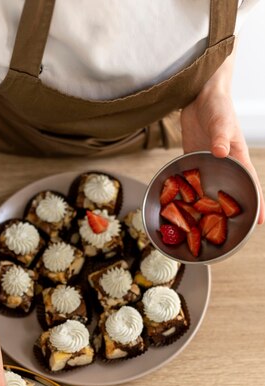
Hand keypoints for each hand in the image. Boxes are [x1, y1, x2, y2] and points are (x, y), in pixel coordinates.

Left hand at [181, 90, 263, 223]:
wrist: (198, 97)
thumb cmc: (218, 107)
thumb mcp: (221, 121)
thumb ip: (220, 137)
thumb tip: (220, 152)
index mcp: (237, 158)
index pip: (250, 183)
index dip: (257, 202)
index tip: (260, 222)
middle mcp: (224, 166)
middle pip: (230, 193)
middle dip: (231, 212)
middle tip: (230, 234)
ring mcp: (208, 166)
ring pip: (210, 191)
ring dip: (207, 207)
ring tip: (205, 229)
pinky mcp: (192, 162)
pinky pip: (191, 182)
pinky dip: (189, 194)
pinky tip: (182, 208)